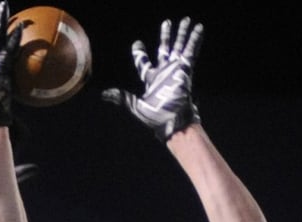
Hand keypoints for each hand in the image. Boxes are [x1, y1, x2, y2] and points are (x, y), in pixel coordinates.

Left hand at [102, 17, 203, 142]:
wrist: (173, 121)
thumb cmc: (155, 117)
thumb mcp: (134, 106)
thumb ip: (121, 98)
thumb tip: (104, 94)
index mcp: (151, 79)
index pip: (144, 63)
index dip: (140, 53)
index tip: (137, 43)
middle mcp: (165, 72)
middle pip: (165, 49)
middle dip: (166, 36)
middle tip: (166, 23)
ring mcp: (176, 70)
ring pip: (179, 47)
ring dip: (182, 34)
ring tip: (185, 20)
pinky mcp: (186, 70)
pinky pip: (191, 52)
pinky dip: (194, 40)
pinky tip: (198, 28)